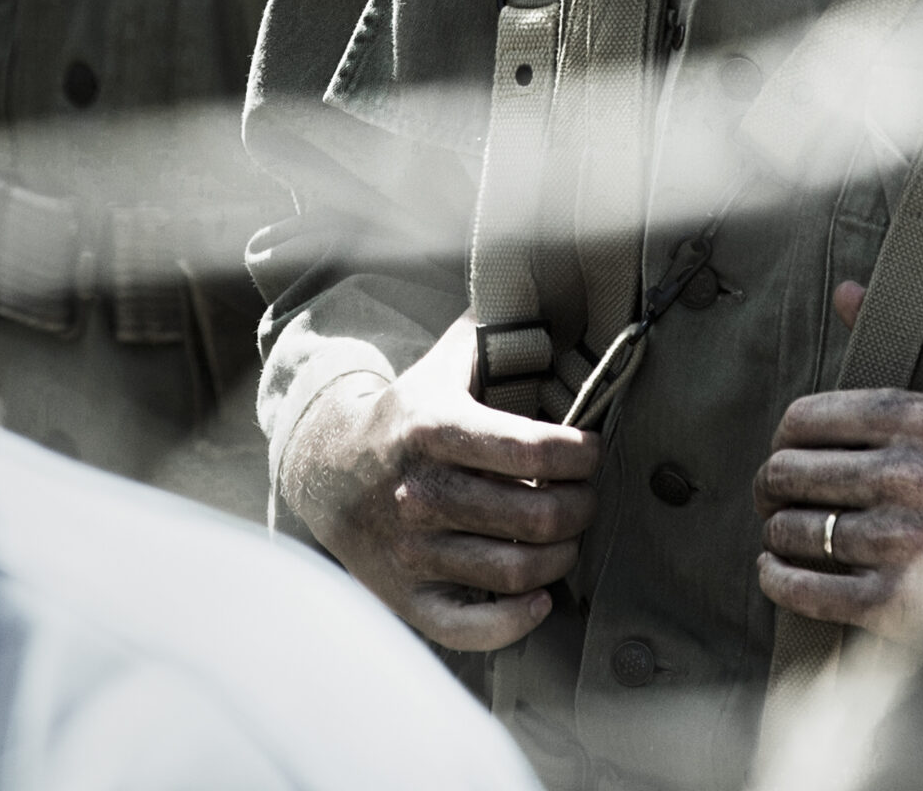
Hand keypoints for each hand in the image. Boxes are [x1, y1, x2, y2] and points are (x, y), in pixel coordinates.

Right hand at [278, 313, 601, 650]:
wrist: (328, 470)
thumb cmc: (407, 413)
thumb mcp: (444, 364)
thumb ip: (498, 334)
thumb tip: (553, 293)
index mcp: (436, 429)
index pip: (534, 449)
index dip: (583, 454)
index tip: (594, 451)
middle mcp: (422, 493)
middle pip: (536, 515)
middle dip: (582, 505)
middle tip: (588, 495)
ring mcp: (413, 553)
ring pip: (516, 571)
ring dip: (561, 556)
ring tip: (568, 535)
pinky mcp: (406, 599)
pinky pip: (472, 628)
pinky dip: (517, 620)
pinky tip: (541, 596)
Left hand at [753, 281, 922, 672]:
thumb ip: (900, 342)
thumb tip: (846, 289)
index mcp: (917, 419)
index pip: (804, 419)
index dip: (785, 439)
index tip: (789, 452)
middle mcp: (906, 475)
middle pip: (788, 473)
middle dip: (770, 486)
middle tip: (774, 495)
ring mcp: (898, 541)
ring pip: (792, 529)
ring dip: (778, 532)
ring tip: (784, 532)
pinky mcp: (893, 603)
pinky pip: (806, 587)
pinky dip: (778, 579)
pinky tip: (775, 571)